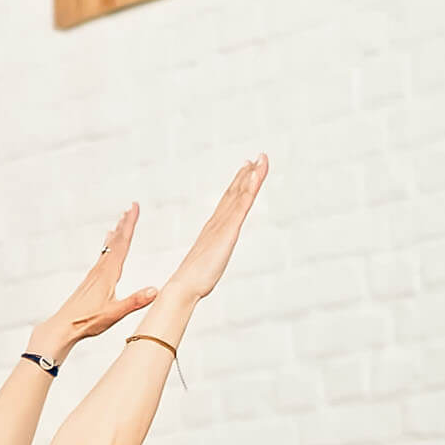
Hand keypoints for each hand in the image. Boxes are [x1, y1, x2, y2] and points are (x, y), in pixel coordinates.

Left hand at [34, 203, 157, 358]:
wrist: (64, 326)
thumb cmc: (87, 321)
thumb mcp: (114, 313)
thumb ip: (134, 302)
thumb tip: (154, 291)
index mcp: (108, 274)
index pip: (122, 244)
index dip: (130, 224)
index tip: (134, 207)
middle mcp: (100, 270)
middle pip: (115, 242)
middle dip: (125, 224)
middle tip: (131, 207)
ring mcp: (94, 275)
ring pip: (108, 249)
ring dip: (116, 234)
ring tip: (120, 222)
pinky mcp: (90, 282)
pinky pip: (102, 258)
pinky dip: (108, 247)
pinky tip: (107, 249)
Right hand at [162, 155, 268, 301]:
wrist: (184, 286)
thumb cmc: (192, 282)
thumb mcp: (205, 267)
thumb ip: (206, 261)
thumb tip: (204, 267)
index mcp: (212, 230)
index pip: (228, 203)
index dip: (237, 186)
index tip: (245, 171)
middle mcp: (217, 222)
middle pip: (234, 193)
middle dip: (246, 174)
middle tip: (256, 158)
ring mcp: (222, 224)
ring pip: (240, 194)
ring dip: (251, 175)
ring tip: (260, 159)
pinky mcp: (229, 230)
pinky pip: (242, 204)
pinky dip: (250, 187)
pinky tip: (256, 175)